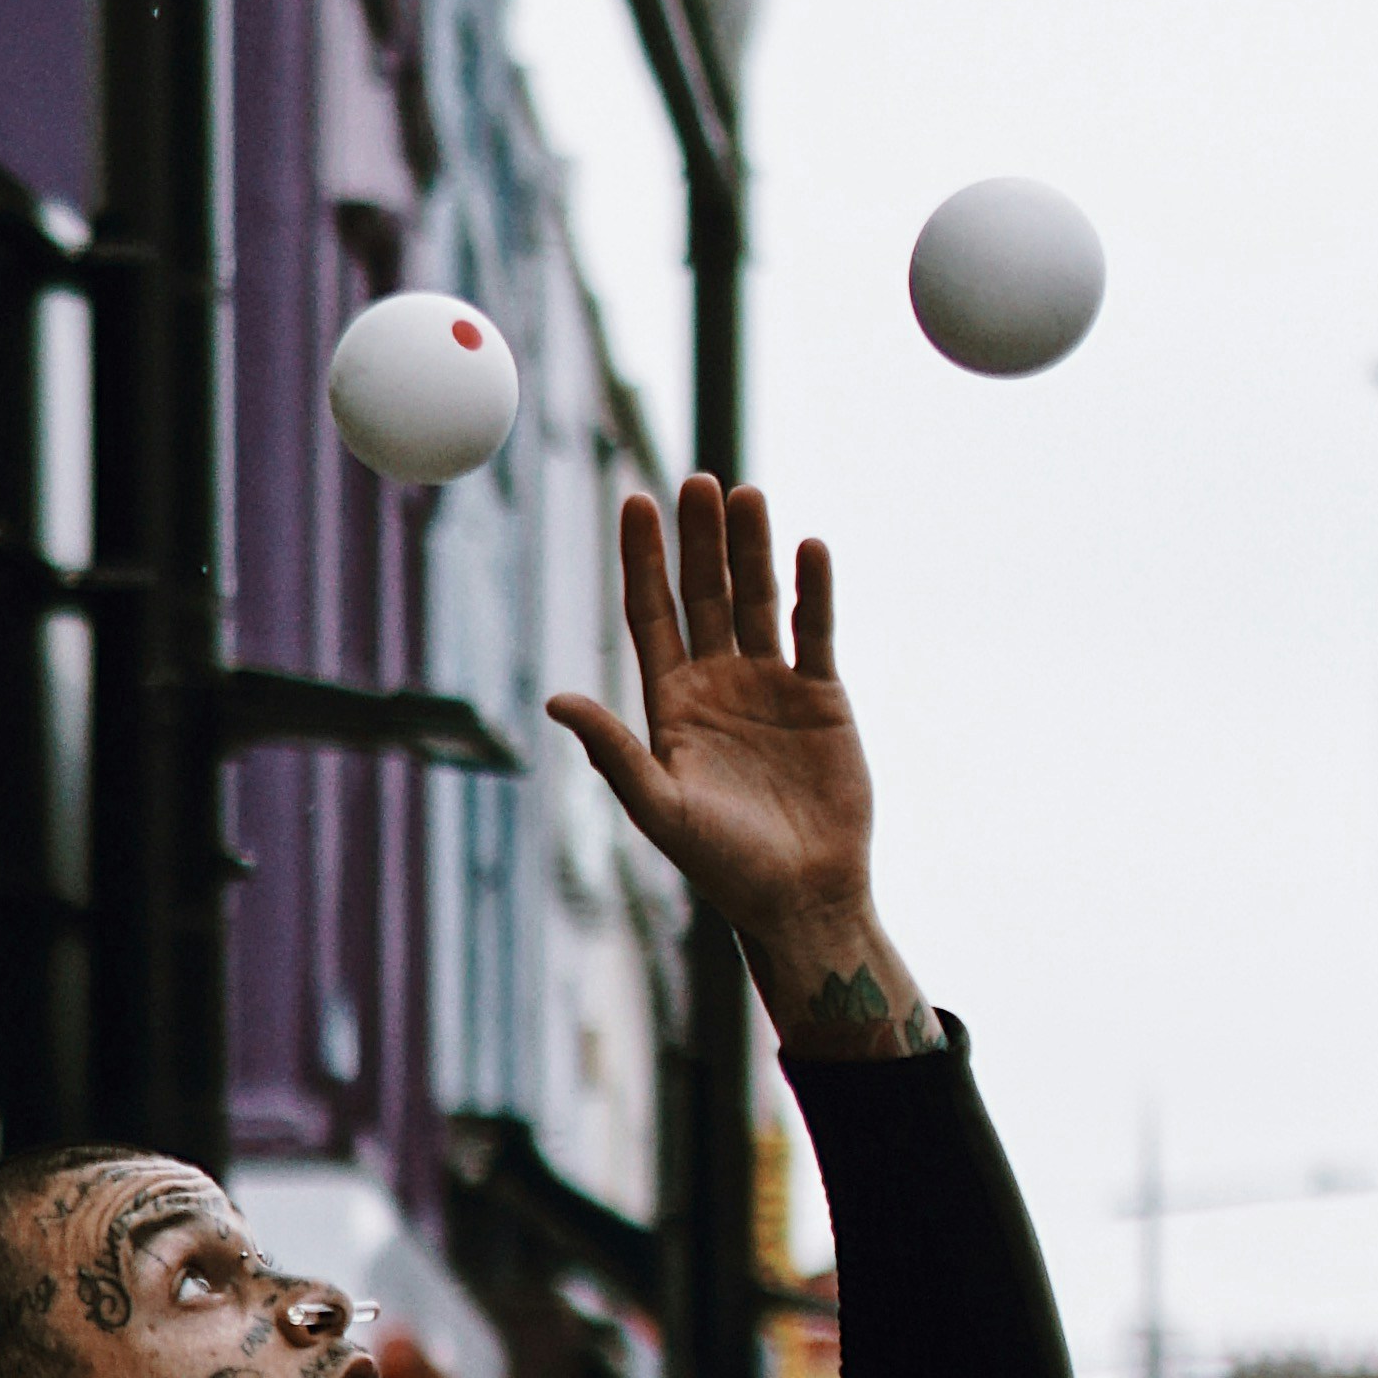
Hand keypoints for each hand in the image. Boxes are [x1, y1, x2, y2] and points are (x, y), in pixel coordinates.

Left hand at [547, 478, 935, 1058]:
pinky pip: (814, 631)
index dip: (643, 559)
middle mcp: (718, 684)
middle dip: (698, 539)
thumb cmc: (725, 865)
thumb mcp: (660, 808)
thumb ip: (614, 752)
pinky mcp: (822, 698)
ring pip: (758, 600)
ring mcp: (771, 686)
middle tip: (694, 481)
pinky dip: (812, 591)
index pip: (653, 613)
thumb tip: (556, 701)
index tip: (636, 502)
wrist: (802, 896)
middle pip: (705, 593)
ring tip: (745, 493)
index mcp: (671, 705)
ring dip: (753, 548)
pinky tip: (808, 548)